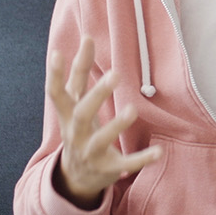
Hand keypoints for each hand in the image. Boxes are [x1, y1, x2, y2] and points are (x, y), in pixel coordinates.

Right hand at [46, 36, 162, 209]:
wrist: (75, 177)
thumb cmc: (79, 129)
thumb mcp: (76, 104)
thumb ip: (81, 73)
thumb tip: (86, 37)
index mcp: (67, 115)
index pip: (58, 93)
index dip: (56, 74)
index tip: (57, 52)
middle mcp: (75, 133)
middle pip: (81, 113)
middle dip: (96, 95)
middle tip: (114, 74)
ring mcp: (90, 152)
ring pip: (101, 139)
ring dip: (116, 125)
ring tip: (132, 109)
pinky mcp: (109, 168)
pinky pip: (126, 164)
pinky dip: (142, 159)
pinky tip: (159, 151)